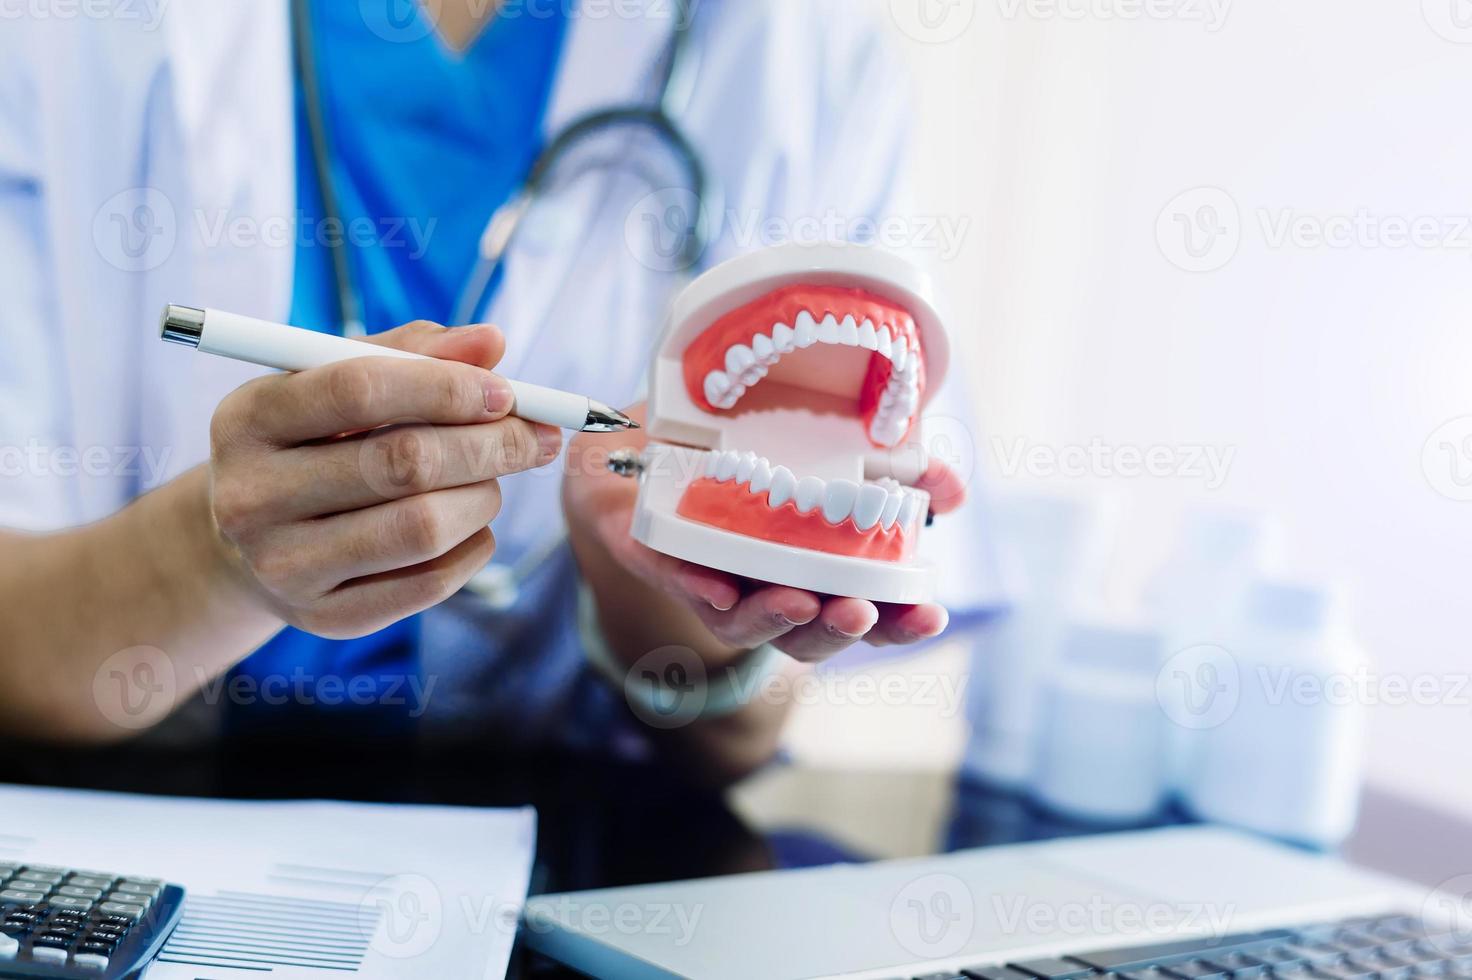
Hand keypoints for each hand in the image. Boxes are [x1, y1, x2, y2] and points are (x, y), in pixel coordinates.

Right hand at [208, 320, 561, 638]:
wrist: (252, 544)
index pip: (361, 390)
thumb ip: (413, 353)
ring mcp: (284, 566)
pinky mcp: (326, 618)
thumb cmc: (314, 443)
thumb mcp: (338, 383)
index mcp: (248, 419)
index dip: (446, 387)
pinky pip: (431, 582)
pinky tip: (471, 524)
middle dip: (490, 444)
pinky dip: (474, 546)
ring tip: (490, 480)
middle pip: (404, 463)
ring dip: (483, 496)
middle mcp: (252, 496)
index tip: (503, 392)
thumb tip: (490, 342)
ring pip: (424, 527)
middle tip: (533, 436)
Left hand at [562, 404, 966, 666]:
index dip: (897, 623)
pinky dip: (699, 588)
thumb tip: (952, 491)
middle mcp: (766, 588)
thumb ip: (902, 472)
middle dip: (838, 629)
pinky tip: (721, 589)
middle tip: (860, 610)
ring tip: (799, 601)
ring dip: (773, 618)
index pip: (865, 614)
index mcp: (814, 573)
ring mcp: (713, 579)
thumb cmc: (750, 455)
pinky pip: (678, 581)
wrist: (652, 436)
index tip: (931, 614)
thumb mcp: (836, 451)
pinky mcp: (660, 555)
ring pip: (743, 622)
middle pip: (808, 634)